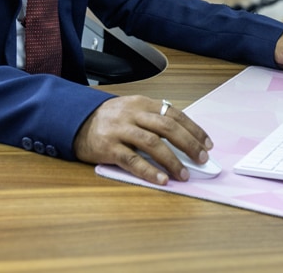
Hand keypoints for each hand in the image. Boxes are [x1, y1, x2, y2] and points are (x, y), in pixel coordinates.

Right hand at [73, 95, 212, 185]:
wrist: (75, 122)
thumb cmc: (109, 120)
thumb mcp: (131, 110)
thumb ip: (153, 119)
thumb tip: (183, 139)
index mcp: (141, 103)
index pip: (174, 113)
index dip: (193, 129)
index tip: (206, 144)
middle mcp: (132, 114)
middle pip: (167, 127)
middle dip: (188, 143)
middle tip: (201, 159)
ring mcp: (119, 130)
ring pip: (152, 143)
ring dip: (172, 160)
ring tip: (183, 174)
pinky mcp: (108, 147)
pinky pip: (132, 160)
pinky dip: (149, 170)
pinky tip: (161, 179)